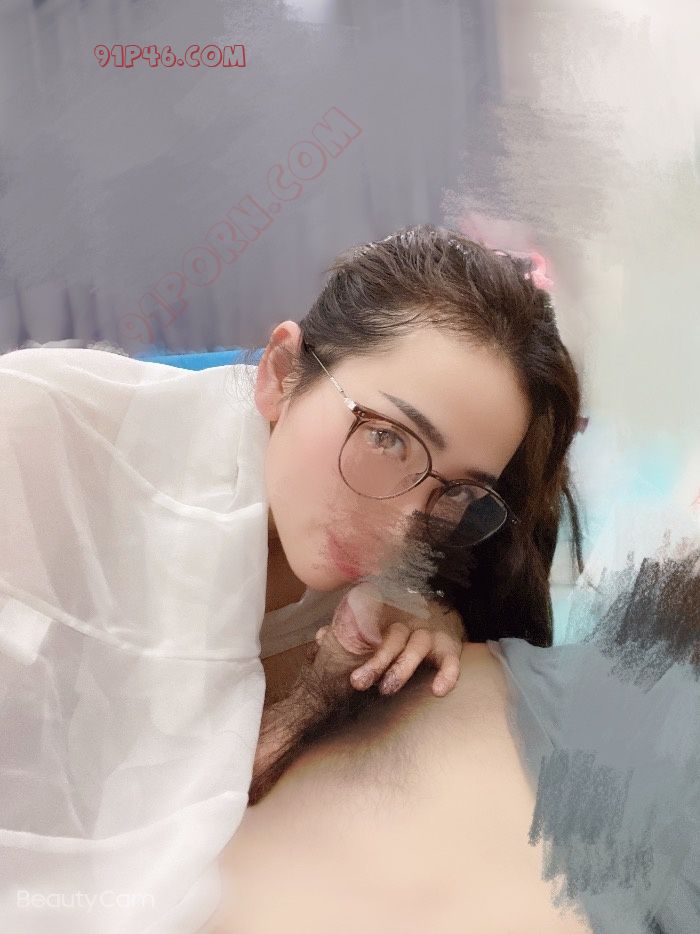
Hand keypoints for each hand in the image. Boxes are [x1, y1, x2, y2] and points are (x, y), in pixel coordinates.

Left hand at [314, 582, 463, 697]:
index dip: (357, 636)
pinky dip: (447, 674)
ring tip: (387, 689)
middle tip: (357, 683)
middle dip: (375, 661)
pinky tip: (437, 690)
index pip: (371, 621)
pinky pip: (451, 659)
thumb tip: (320, 637)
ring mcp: (429, 633)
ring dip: (402, 668)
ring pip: (418, 645)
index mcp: (386, 616)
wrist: (438, 615)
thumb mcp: (369, 627)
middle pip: (392, 637)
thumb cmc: (393, 627)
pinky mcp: (449, 646)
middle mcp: (407, 621)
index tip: (345, 651)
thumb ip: (345, 633)